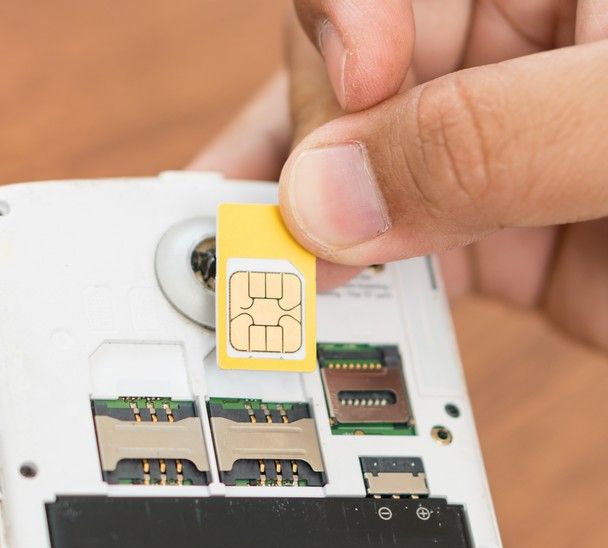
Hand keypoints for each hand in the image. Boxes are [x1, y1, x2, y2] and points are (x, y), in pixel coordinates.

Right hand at [192, 1, 607, 348]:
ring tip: (238, 276)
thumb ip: (488, 141)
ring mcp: (500, 155)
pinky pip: (397, 266)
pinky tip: (313, 319)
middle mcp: (508, 60)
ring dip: (296, 240)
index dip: (341, 26)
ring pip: (351, 185)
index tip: (356, 82)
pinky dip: (352, 304)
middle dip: (298, 161)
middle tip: (258, 231)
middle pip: (339, 88)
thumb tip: (327, 194)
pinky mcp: (506, 240)